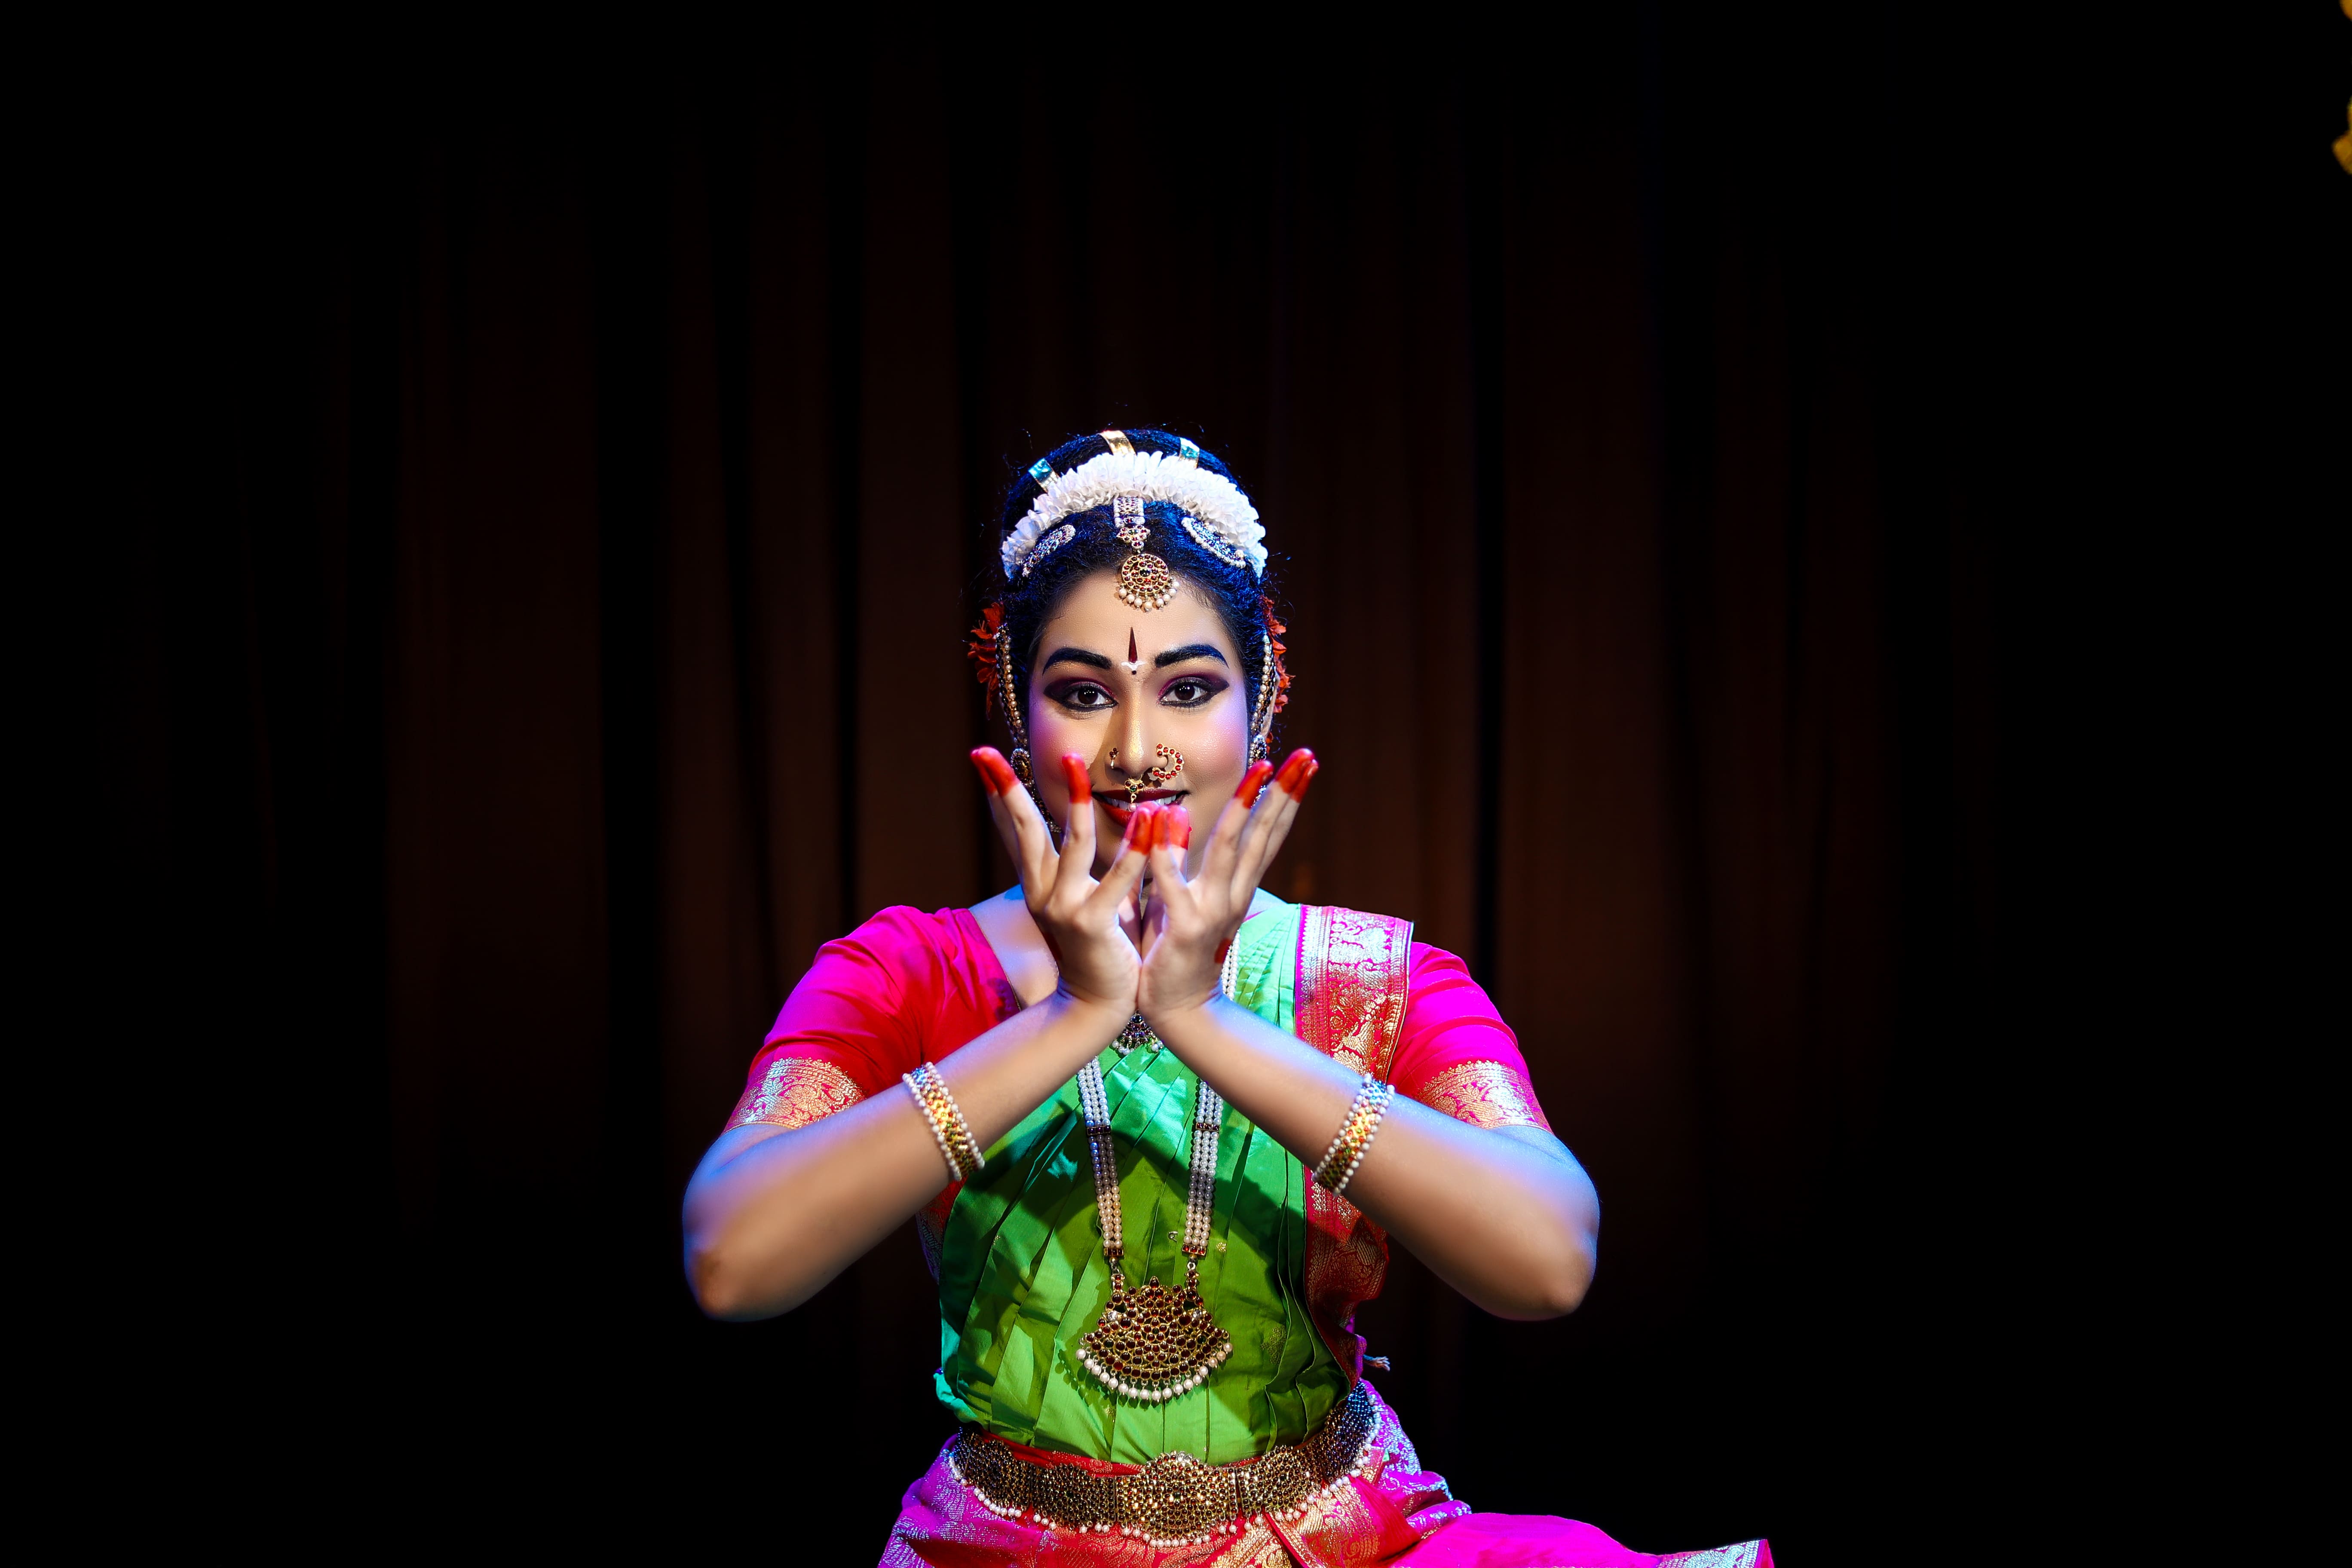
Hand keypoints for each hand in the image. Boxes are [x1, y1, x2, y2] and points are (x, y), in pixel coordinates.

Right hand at [972, 748, 1149, 1015]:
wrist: (1098, 1005)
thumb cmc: (1098, 947)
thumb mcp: (1084, 897)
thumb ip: (1082, 863)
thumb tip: (1078, 824)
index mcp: (1040, 883)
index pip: (1015, 829)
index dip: (998, 793)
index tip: (981, 756)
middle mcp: (1043, 892)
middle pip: (1024, 829)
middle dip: (1007, 789)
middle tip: (987, 752)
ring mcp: (1065, 908)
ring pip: (1071, 844)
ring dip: (1075, 801)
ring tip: (1076, 762)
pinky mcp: (1093, 924)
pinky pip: (1116, 879)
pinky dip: (1133, 849)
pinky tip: (1147, 820)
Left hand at [1132, 748, 1318, 1024]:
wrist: (1177, 1010)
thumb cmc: (1175, 948)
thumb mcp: (1181, 895)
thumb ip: (1180, 857)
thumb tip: (1175, 812)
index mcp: (1235, 887)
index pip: (1265, 836)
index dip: (1283, 799)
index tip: (1301, 764)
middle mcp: (1231, 895)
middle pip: (1260, 837)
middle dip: (1282, 794)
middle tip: (1305, 757)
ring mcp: (1211, 912)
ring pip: (1230, 851)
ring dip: (1243, 809)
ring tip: (1260, 772)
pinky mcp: (1182, 929)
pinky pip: (1173, 886)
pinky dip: (1167, 853)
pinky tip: (1166, 817)